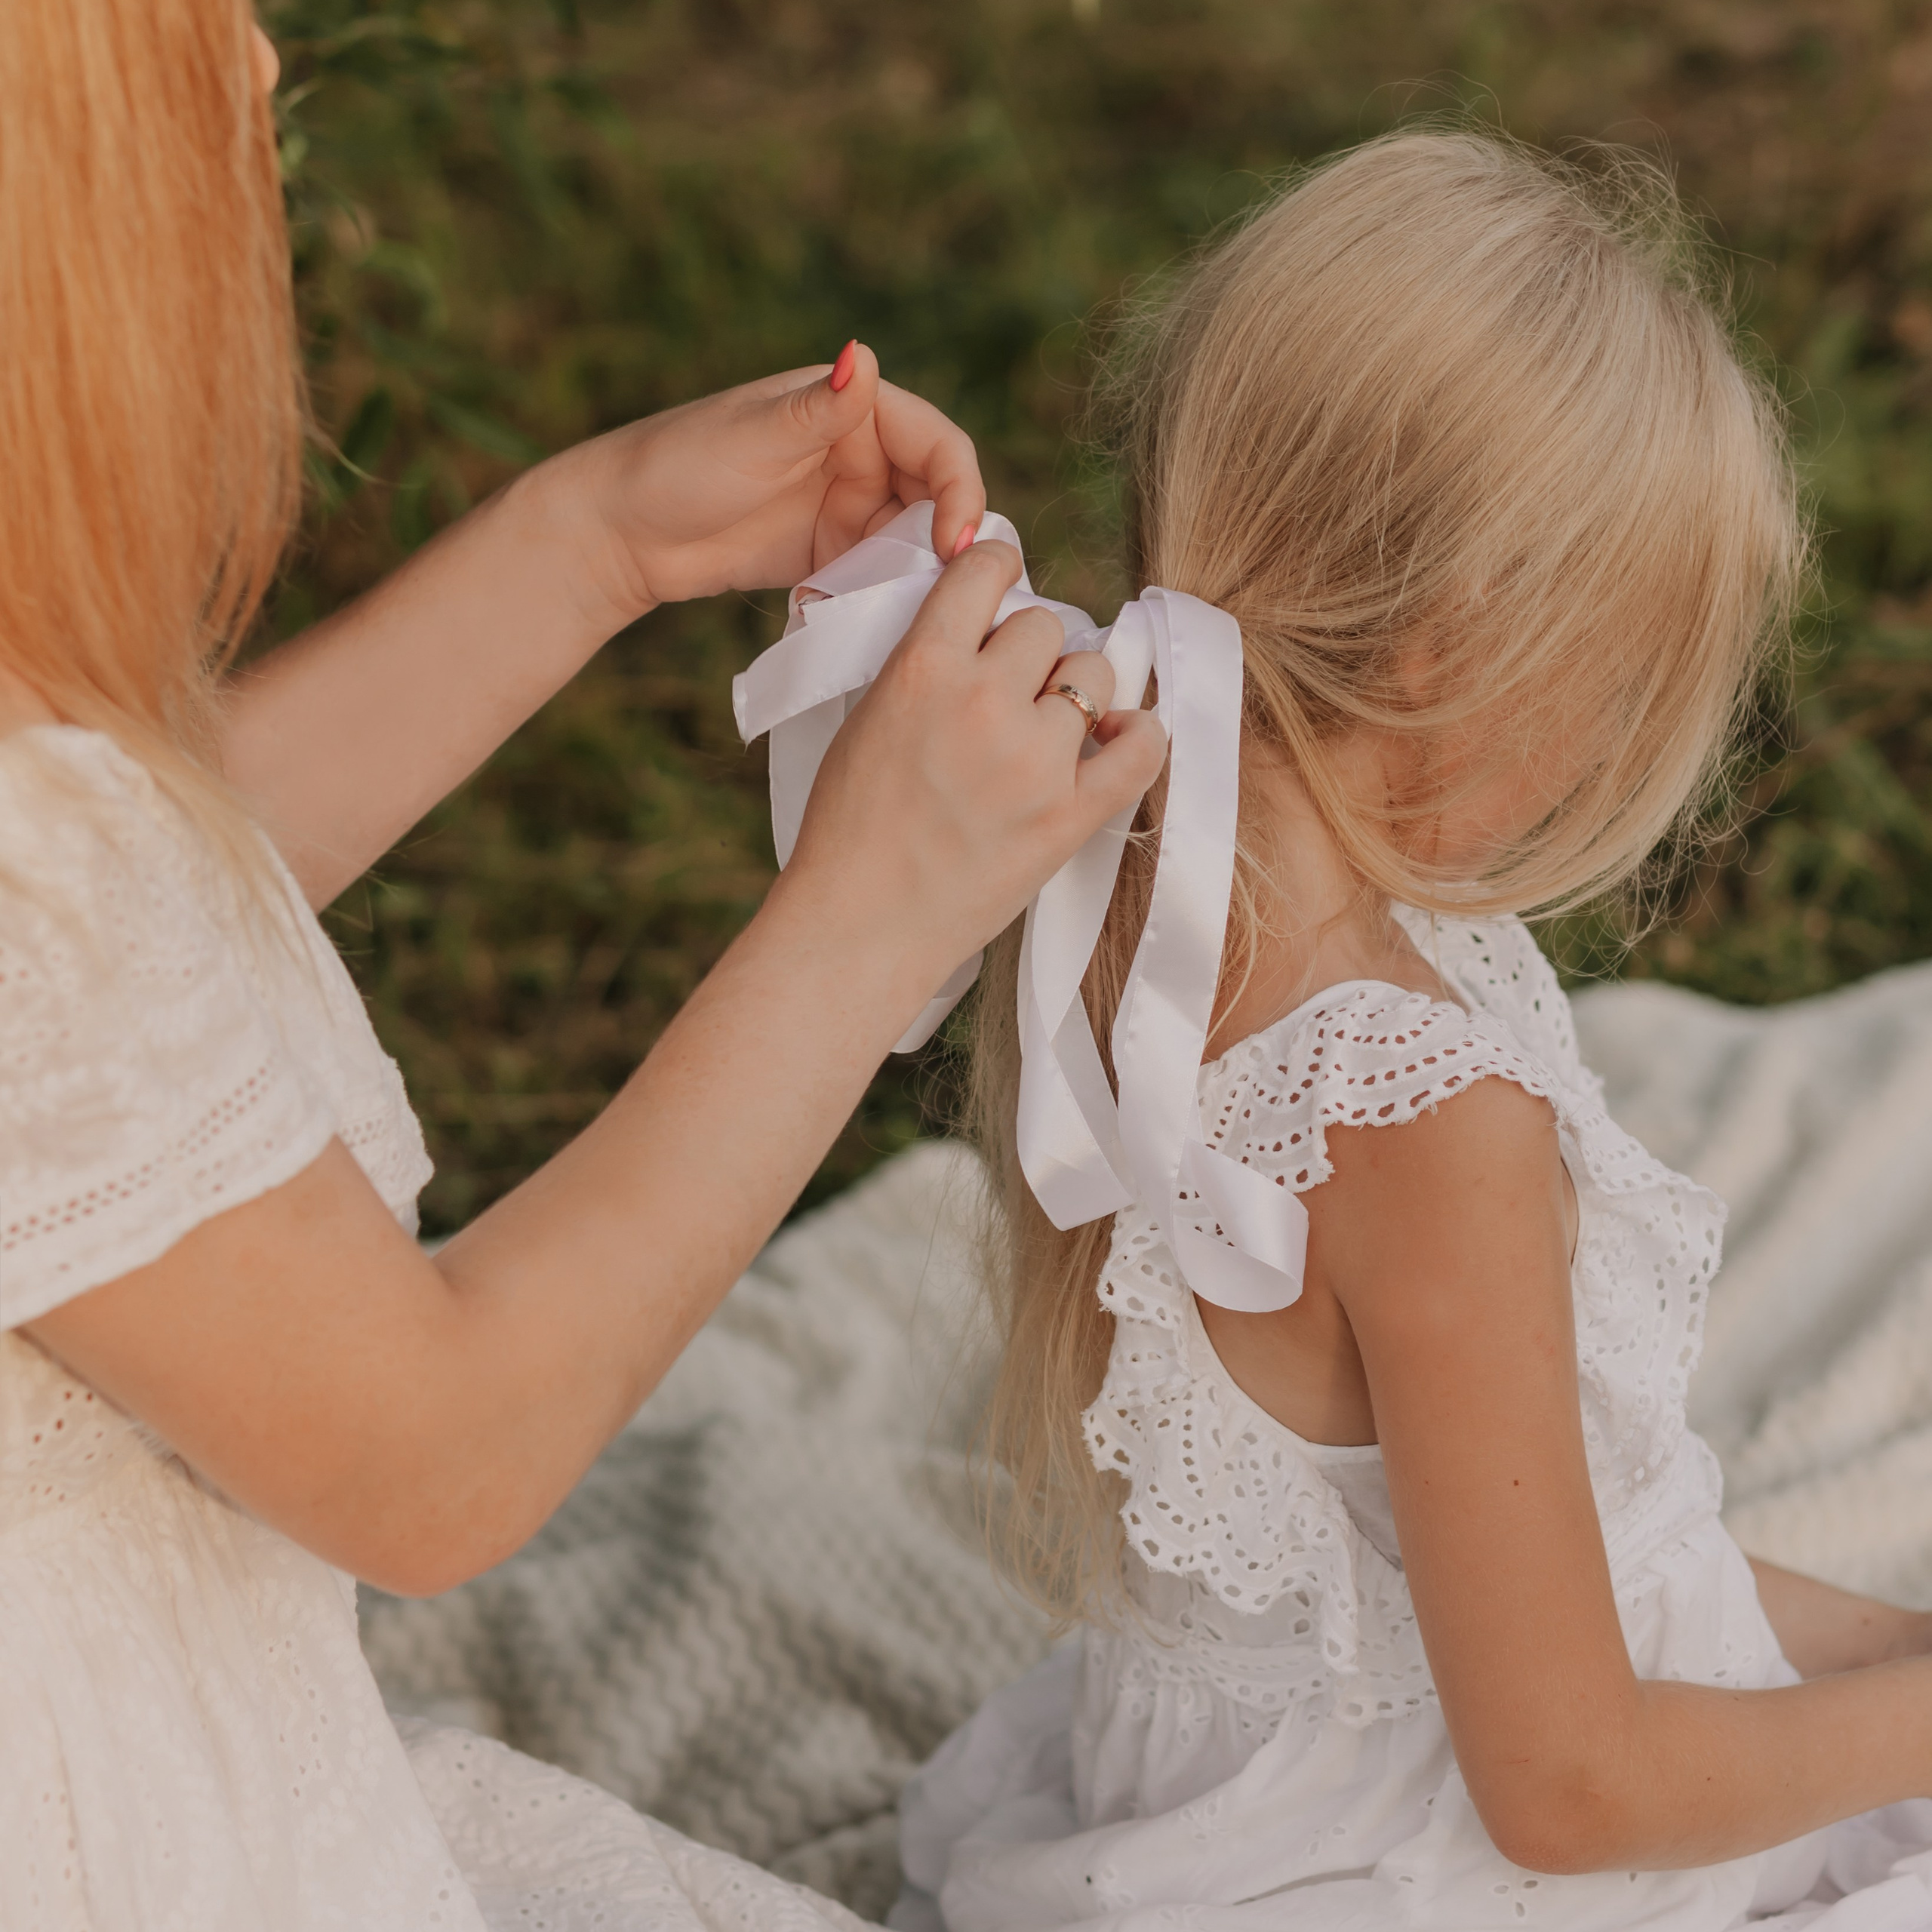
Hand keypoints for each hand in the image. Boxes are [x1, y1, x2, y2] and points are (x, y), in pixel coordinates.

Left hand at [547, 342, 984, 622]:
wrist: (622, 534)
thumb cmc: (677, 467)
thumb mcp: (754, 438)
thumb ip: (818, 410)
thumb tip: (862, 355)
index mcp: (854, 408)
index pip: (938, 445)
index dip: (961, 491)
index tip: (956, 543)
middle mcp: (862, 453)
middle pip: (939, 496)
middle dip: (952, 540)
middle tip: (953, 592)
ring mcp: (849, 507)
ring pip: (916, 541)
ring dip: (926, 573)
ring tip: (925, 611)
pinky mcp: (832, 555)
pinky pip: (882, 575)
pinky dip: (894, 595)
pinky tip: (895, 620)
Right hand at [773, 538, 1169, 984]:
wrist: (859, 924)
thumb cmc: (848, 830)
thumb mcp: (866, 719)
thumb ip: (923, 668)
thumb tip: (979, 635)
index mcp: (924, 667)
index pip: (987, 571)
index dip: (998, 573)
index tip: (1000, 590)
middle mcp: (985, 701)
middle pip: (1043, 625)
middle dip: (1029, 650)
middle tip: (1010, 689)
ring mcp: (1035, 760)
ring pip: (1093, 673)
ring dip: (1075, 690)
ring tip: (1048, 726)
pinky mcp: (1070, 815)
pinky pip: (1142, 750)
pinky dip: (1139, 735)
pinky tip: (1120, 738)